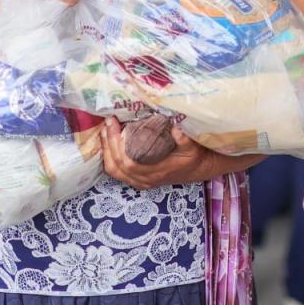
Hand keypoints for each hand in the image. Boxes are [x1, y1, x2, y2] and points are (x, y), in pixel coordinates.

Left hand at [100, 118, 214, 188]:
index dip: (117, 143)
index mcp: (156, 171)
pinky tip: (109, 142)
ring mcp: (141, 181)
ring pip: (114, 171)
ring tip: (105, 131)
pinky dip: (109, 157)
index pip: (128, 161)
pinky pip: (117, 172)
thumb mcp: (192, 146)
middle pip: (117, 166)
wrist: (198, 169)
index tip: (114, 123)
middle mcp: (145, 179)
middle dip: (108, 143)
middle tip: (108, 123)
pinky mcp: (138, 180)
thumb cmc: (194, 156)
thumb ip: (183, 138)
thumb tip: (174, 126)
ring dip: (106, 151)